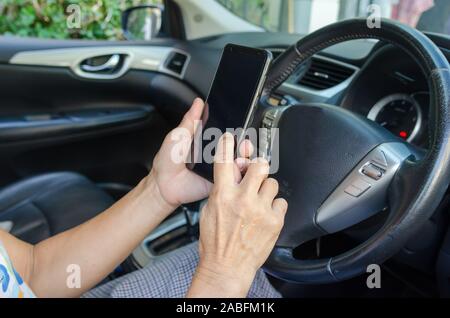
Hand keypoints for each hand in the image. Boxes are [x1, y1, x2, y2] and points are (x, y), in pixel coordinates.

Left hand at [150, 98, 250, 209]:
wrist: (163, 184)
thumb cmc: (167, 161)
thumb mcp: (178, 135)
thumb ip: (191, 120)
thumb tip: (198, 102)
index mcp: (207, 140)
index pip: (226, 132)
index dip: (236, 127)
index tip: (243, 122)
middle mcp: (215, 153)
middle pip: (237, 146)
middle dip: (245, 142)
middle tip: (244, 140)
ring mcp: (218, 167)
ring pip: (239, 160)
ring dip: (245, 155)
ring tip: (243, 150)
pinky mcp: (219, 180)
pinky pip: (233, 177)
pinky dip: (239, 171)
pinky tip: (238, 164)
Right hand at [188, 133, 287, 297]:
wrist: (226, 267)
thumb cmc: (215, 242)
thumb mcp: (209, 211)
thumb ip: (221, 190)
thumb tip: (233, 174)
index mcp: (222, 195)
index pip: (226, 161)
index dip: (228, 145)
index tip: (232, 137)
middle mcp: (243, 200)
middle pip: (259, 165)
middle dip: (258, 167)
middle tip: (256, 173)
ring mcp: (260, 210)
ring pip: (272, 183)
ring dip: (266, 190)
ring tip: (259, 203)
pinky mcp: (275, 221)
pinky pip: (281, 202)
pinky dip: (274, 207)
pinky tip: (265, 215)